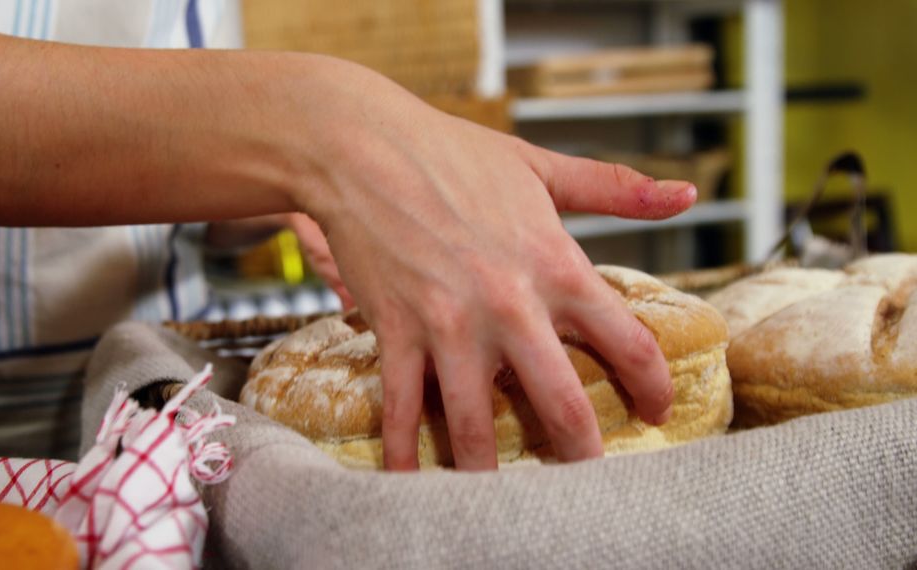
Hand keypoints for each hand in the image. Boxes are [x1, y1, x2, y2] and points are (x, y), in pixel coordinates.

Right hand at [294, 65, 695, 470]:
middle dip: (583, 456)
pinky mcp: (397, 333)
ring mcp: (450, 326)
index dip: (652, 387)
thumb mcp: (540, 166)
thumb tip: (686, 196)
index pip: (628, 344)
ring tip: (504, 503)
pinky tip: (411, 482)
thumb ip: (615, 188)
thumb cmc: (453, 152)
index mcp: (556, 265)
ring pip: (477, 424)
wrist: (363, 147)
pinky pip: (402, 408)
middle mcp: (510, 306)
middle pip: (563, 405)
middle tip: (590, 481)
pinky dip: (405, 453)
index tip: (657, 409)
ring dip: (491, 474)